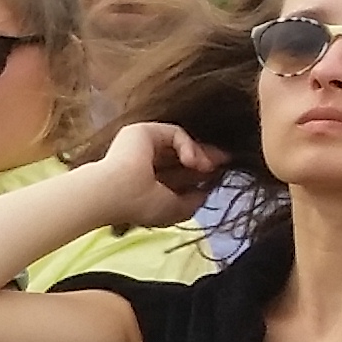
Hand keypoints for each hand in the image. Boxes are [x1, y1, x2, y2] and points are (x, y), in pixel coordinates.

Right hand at [86, 122, 221, 227]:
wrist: (116, 191)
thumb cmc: (141, 204)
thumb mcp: (177, 210)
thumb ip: (195, 199)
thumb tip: (208, 188)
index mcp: (150, 182)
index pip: (180, 174)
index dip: (201, 174)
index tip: (219, 175)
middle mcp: (145, 162)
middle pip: (182, 156)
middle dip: (206, 161)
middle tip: (226, 163)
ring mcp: (143, 145)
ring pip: (181, 144)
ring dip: (200, 155)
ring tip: (209, 167)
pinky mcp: (144, 131)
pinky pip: (176, 134)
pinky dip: (188, 146)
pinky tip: (191, 161)